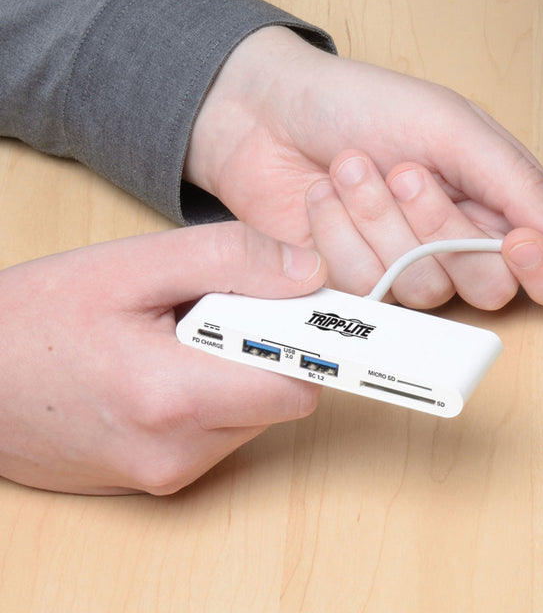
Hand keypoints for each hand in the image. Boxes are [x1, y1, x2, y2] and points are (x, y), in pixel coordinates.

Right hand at [0, 222, 324, 494]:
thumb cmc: (36, 318)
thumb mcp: (132, 265)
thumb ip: (230, 259)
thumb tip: (309, 271)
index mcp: (174, 399)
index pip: (297, 384)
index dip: (306, 339)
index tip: (298, 305)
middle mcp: (177, 453)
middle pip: (278, 399)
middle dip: (265, 348)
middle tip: (214, 308)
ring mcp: (166, 473)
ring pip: (251, 415)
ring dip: (236, 371)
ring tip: (178, 335)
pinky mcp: (156, 479)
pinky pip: (218, 433)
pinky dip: (211, 394)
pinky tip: (164, 364)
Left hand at [185, 26, 542, 309]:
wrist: (271, 111)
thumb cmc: (362, 104)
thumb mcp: (451, 125)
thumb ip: (517, 183)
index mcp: (496, 202)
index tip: (517, 241)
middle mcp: (458, 244)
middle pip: (489, 288)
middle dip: (441, 230)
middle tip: (405, 173)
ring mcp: (406, 268)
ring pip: (424, 289)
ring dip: (381, 223)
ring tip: (352, 169)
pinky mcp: (357, 283)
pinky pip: (367, 288)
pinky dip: (341, 236)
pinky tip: (325, 198)